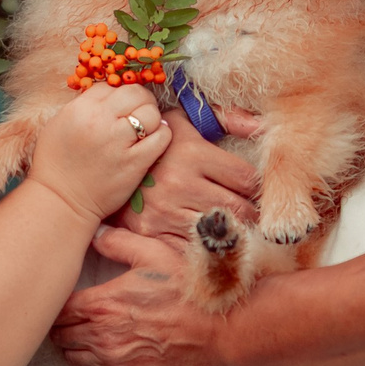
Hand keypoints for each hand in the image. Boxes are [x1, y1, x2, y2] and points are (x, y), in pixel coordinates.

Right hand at [27, 83, 171, 220]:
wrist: (61, 200)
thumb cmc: (56, 164)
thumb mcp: (59, 124)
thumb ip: (82, 106)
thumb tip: (108, 97)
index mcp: (80, 109)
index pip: (110, 85)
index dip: (117, 94)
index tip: (119, 106)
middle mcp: (100, 120)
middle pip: (135, 93)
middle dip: (140, 100)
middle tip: (138, 112)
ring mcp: (119, 142)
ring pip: (151, 112)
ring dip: (152, 118)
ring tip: (145, 129)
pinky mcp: (135, 162)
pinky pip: (161, 137)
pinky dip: (162, 135)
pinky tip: (154, 140)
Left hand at [54, 228, 234, 365]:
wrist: (228, 331)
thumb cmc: (193, 291)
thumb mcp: (156, 254)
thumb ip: (119, 243)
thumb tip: (95, 233)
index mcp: (104, 303)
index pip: (61, 308)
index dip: (58, 305)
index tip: (62, 303)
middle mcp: (103, 336)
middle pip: (62, 335)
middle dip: (62, 328)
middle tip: (67, 323)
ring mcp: (117, 365)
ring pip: (74, 360)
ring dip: (72, 351)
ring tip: (77, 345)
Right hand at [116, 107, 263, 241]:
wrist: (103, 169)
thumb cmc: (155, 146)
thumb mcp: (184, 124)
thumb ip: (226, 119)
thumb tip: (261, 126)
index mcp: (192, 153)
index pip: (247, 178)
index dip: (260, 187)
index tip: (259, 191)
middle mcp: (180, 183)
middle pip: (240, 209)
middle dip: (253, 213)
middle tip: (256, 213)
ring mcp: (166, 211)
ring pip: (221, 230)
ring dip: (235, 231)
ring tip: (236, 225)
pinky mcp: (153, 232)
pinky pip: (195, 245)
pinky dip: (208, 245)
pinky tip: (212, 238)